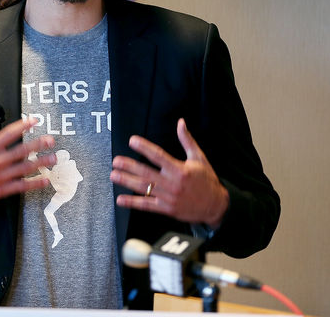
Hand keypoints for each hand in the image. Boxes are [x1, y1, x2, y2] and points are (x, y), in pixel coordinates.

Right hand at [0, 103, 55, 220]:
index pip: (7, 134)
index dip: (22, 126)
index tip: (34, 121)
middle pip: (20, 151)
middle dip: (37, 145)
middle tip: (50, 140)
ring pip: (23, 169)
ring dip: (40, 163)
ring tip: (53, 158)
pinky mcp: (0, 190)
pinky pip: (20, 186)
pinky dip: (34, 183)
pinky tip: (44, 180)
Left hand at [110, 119, 228, 227]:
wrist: (216, 205)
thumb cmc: (207, 180)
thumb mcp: (199, 158)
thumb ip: (187, 140)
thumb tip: (181, 122)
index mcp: (179, 169)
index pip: (158, 155)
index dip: (144, 147)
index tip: (132, 141)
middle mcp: (172, 183)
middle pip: (147, 173)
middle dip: (129, 166)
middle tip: (116, 161)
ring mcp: (168, 197)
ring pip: (144, 188)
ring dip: (127, 181)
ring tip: (113, 175)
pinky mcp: (166, 209)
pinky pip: (147, 205)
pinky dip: (133, 203)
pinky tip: (120, 199)